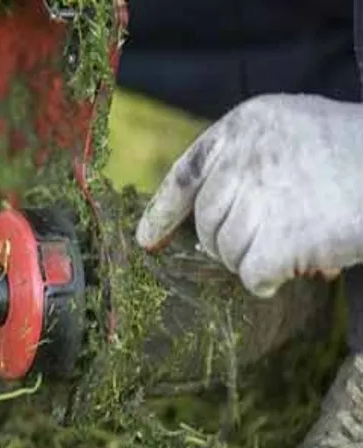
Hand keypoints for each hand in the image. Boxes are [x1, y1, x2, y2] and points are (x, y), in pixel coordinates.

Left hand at [135, 93, 362, 297]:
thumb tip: (213, 225)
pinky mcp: (280, 238)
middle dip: (230, 240)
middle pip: (207, 222)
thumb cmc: (352, 152)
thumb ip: (250, 166)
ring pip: (228, 252)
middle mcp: (242, 157)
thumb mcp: (293, 134)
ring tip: (298, 240)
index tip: (146, 240)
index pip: (185, 174)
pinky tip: (298, 265)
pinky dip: (269, 280)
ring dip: (256, 258)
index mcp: (242, 126)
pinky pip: (252, 275)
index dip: (162, 212)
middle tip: (270, 237)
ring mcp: (259, 197)